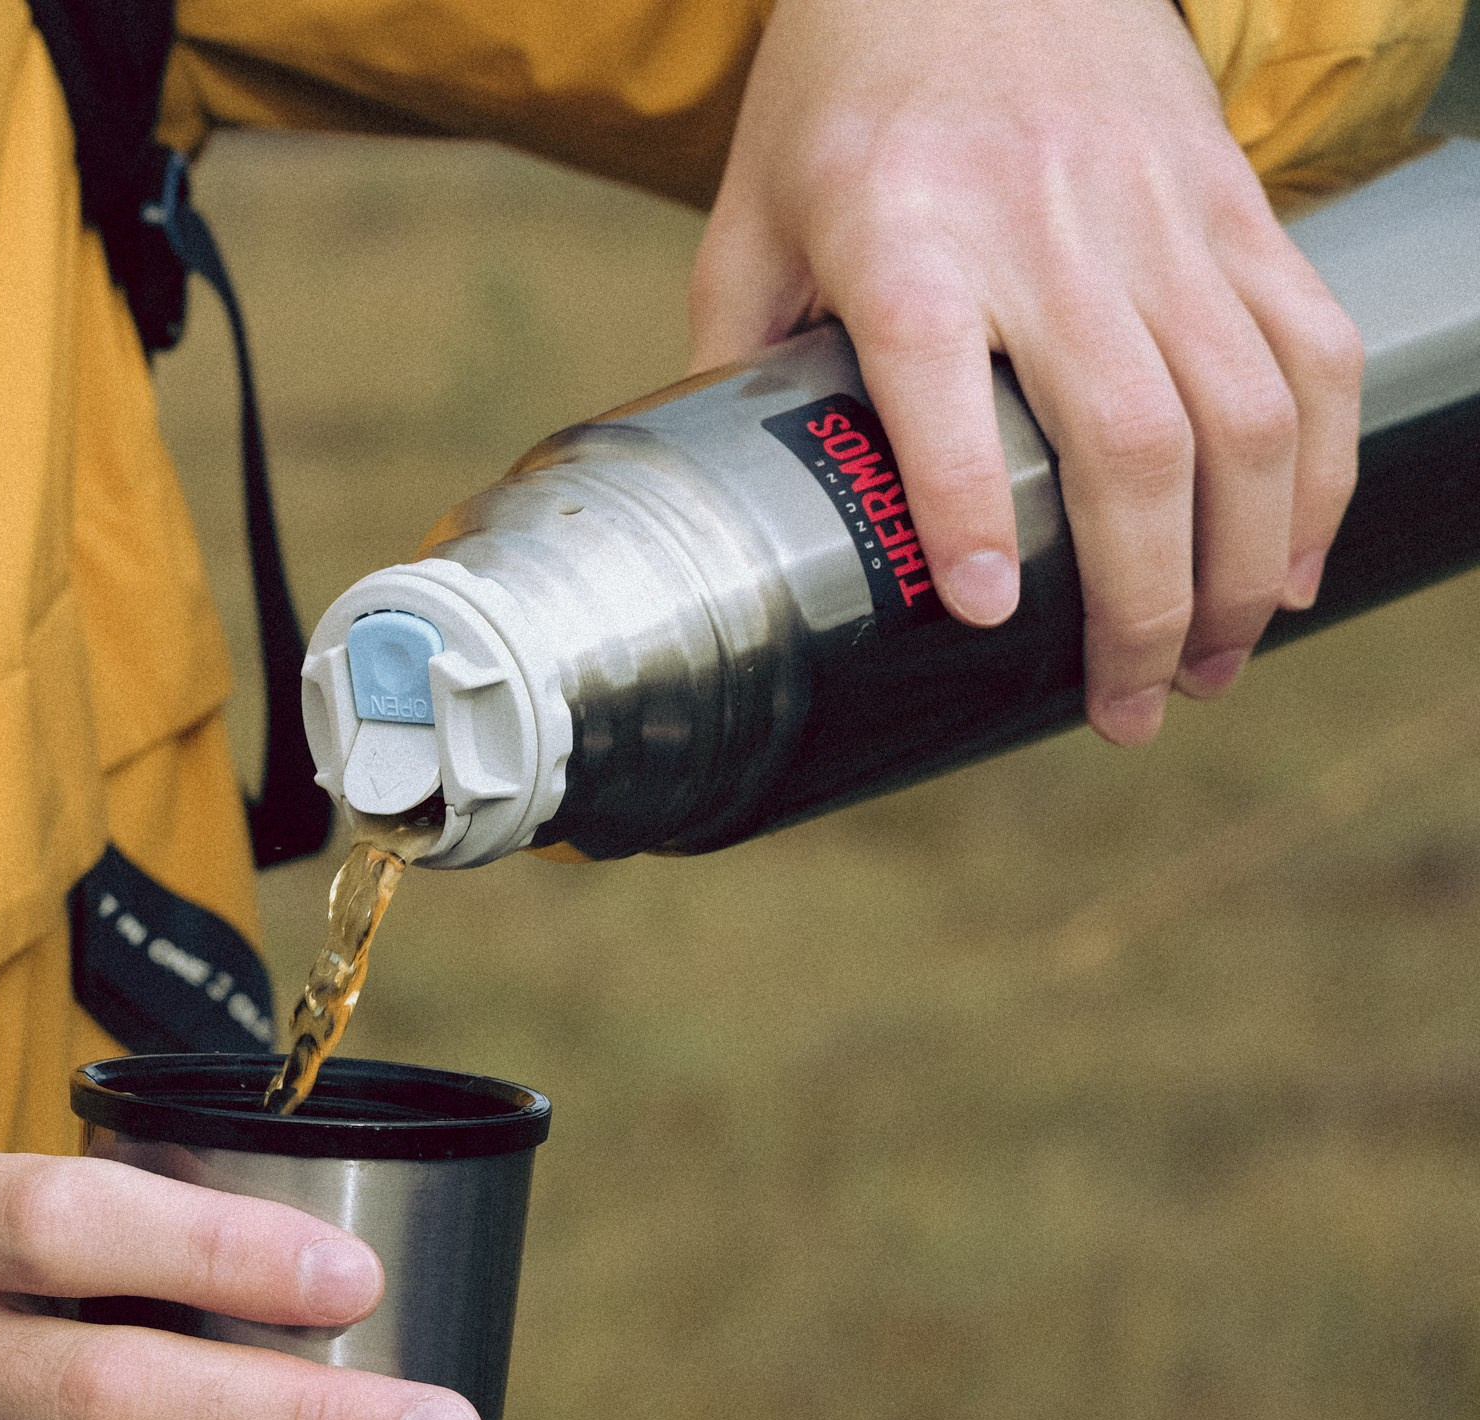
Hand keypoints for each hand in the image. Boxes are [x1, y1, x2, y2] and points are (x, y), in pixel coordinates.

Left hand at [691, 0, 1362, 744]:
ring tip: (1206, 666)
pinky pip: (1312, 350)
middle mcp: (1044, 228)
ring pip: (1245, 416)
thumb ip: (735, 356)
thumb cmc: (847, 92)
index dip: (972, 506)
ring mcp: (1159, 218)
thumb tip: (718, 506)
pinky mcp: (1235, 206)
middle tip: (1124, 711)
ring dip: (1241, 565)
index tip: (987, 616)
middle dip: (1140, 601)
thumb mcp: (751, 212)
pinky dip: (1319, 472)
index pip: (940, 377)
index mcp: (902, 231)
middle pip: (1129, 438)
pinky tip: (1288, 564)